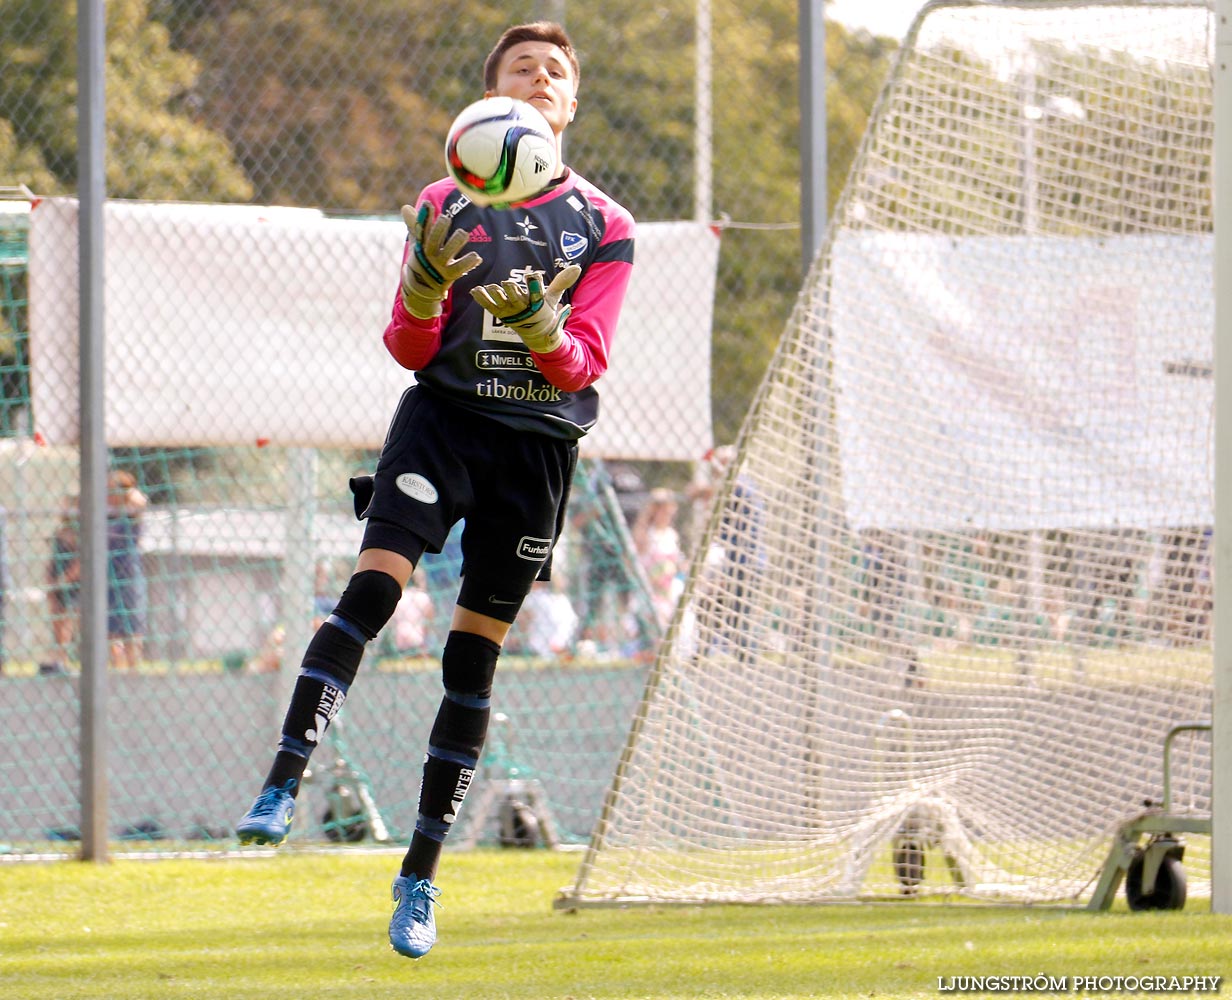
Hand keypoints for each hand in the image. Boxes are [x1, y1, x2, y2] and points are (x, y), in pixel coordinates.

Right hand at [400, 203, 480, 318]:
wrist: (421, 288)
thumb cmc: (422, 259)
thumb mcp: (418, 242)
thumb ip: (415, 224)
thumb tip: (405, 207)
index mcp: (422, 244)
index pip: (422, 229)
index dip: (425, 217)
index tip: (427, 204)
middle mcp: (430, 254)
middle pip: (434, 240)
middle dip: (440, 228)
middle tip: (445, 219)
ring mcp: (440, 265)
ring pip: (449, 252)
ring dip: (456, 241)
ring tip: (462, 233)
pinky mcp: (450, 275)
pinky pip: (460, 267)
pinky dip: (469, 262)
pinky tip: (477, 257)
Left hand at [470, 265, 581, 352]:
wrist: (537, 335)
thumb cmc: (545, 312)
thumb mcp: (554, 298)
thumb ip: (562, 282)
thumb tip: (577, 267)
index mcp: (537, 303)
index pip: (537, 291)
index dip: (535, 283)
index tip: (533, 276)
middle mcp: (523, 307)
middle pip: (517, 297)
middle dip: (512, 290)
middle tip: (508, 283)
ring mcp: (510, 311)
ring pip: (501, 302)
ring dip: (495, 295)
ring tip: (490, 288)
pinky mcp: (499, 314)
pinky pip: (488, 306)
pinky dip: (481, 299)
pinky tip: (475, 290)